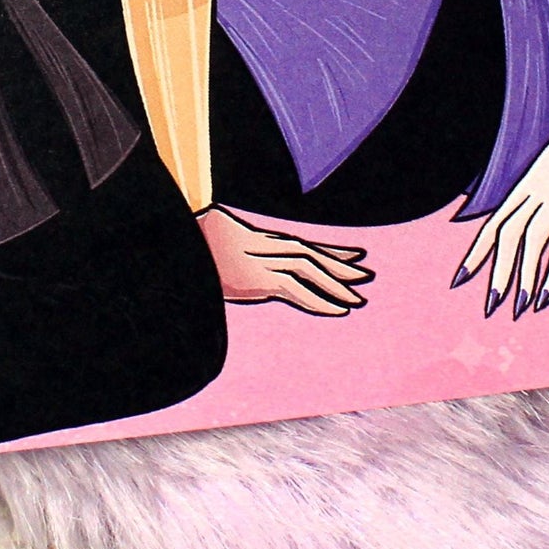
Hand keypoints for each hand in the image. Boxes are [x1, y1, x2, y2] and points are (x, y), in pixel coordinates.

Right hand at [198, 207, 371, 315]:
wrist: (180, 238)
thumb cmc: (194, 243)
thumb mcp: (217, 243)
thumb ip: (234, 252)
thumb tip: (235, 260)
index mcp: (263, 239)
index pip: (305, 245)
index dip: (331, 251)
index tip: (355, 255)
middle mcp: (270, 247)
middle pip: (314, 255)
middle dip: (341, 264)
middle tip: (367, 274)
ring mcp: (266, 262)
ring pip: (313, 270)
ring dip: (337, 284)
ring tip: (359, 297)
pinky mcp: (261, 278)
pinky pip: (299, 290)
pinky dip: (322, 299)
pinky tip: (340, 309)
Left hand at [452, 125, 548, 319]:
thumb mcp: (541, 171)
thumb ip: (529, 193)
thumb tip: (518, 217)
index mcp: (521, 189)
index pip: (492, 226)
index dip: (476, 253)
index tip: (461, 280)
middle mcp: (533, 197)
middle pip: (507, 238)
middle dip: (497, 273)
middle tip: (490, 306)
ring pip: (531, 244)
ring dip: (523, 278)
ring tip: (517, 307)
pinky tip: (546, 296)